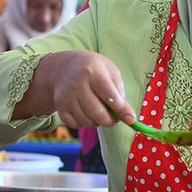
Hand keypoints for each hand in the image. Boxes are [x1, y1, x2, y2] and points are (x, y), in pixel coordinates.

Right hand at [13, 51, 135, 126]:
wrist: (66, 67)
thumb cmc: (95, 70)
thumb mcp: (110, 72)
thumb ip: (119, 92)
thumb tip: (127, 115)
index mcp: (93, 71)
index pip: (109, 95)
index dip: (121, 109)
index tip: (131, 119)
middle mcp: (77, 84)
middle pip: (97, 113)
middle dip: (111, 121)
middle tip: (115, 119)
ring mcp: (66, 96)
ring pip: (87, 121)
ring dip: (98, 122)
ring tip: (101, 112)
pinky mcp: (59, 106)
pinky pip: (76, 124)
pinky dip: (86, 123)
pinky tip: (88, 113)